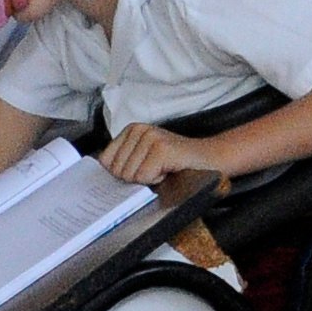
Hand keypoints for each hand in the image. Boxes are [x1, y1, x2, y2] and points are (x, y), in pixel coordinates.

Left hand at [99, 123, 224, 186]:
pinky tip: (169, 170)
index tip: (141, 171)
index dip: (122, 174)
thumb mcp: (145, 159)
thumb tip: (101, 180)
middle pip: (117, 171)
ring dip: (149, 179)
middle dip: (136, 178)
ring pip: (130, 176)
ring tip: (164, 168)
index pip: (105, 161)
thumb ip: (124, 163)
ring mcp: (150, 137)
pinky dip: (157, 180)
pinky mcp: (161, 148)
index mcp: (130, 130)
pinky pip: (144, 177)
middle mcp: (138, 130)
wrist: (211, 159)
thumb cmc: (177, 163)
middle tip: (156, 169)